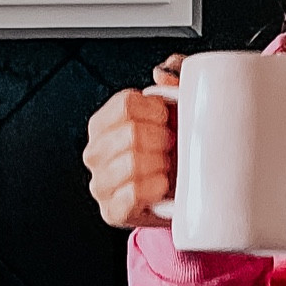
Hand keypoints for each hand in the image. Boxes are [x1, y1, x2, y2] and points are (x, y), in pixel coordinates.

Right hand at [82, 55, 184, 229]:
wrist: (189, 196)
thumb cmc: (178, 151)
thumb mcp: (180, 112)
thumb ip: (175, 82)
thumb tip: (163, 73)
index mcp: (105, 123)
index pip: (126, 104)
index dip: (155, 110)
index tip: (168, 119)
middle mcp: (96, 152)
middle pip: (130, 133)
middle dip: (161, 140)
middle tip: (171, 148)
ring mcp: (101, 184)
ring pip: (131, 163)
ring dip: (159, 165)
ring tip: (166, 168)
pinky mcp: (112, 212)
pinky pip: (131, 195)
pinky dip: (152, 189)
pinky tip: (161, 187)